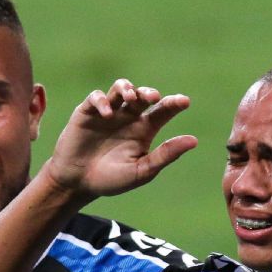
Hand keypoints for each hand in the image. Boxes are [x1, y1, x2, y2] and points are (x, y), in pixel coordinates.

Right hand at [43, 79, 197, 199]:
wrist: (78, 183)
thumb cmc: (112, 180)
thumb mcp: (142, 170)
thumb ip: (166, 154)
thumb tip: (194, 140)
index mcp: (144, 130)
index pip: (162, 111)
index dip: (174, 103)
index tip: (185, 101)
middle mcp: (128, 117)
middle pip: (142, 95)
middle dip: (148, 92)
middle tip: (154, 98)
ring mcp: (108, 113)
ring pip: (120, 88)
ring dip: (127, 89)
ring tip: (131, 99)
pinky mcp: (87, 112)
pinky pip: (96, 98)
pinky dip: (102, 101)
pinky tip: (108, 114)